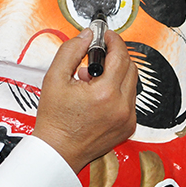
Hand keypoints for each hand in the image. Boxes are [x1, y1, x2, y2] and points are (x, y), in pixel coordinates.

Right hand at [33, 29, 137, 173]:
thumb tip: (85, 36)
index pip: (120, 55)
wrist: (57, 151)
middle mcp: (121, 106)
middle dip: (115, 55)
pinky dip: (117, 92)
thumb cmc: (54, 121)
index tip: (106, 35)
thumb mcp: (54, 79)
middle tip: (97, 54)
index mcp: (105, 93)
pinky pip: (129, 100)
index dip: (113, 40)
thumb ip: (71, 51)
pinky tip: (97, 96)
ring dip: (115, 74)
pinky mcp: (128, 126)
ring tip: (91, 80)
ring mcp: (127, 118)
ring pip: (131, 83)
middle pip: (130, 67)